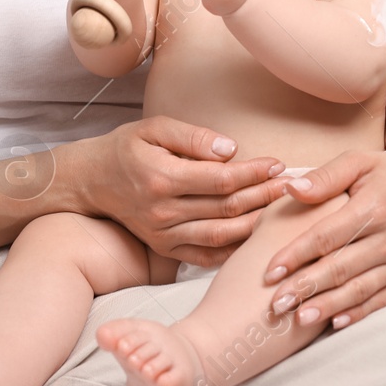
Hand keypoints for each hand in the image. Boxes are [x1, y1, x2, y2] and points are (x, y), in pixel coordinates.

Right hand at [75, 116, 289, 266]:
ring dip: (257, 224)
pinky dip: (234, 251)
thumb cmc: (127, 148)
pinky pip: (207, 256)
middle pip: (227, 208)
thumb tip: (232, 150)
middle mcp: (163, 211)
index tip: (278, 164)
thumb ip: (194, 137)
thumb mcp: (154, 128)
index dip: (254, 173)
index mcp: (162, 177)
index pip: (221, 180)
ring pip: (222, 235)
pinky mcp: (165, 249)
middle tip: (293, 186)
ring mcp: (164, 235)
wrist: (92, 181)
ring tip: (283, 211)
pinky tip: (257, 240)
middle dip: (265, 197)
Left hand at [261, 149, 385, 329]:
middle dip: (305, 288)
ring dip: (328, 306)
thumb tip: (290, 189)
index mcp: (373, 208)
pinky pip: (383, 300)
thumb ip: (325, 177)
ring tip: (299, 318)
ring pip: (360, 289)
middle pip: (340, 268)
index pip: (327, 237)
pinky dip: (359, 313)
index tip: (269, 272)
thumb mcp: (358, 162)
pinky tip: (335, 323)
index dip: (296, 255)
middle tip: (275, 304)